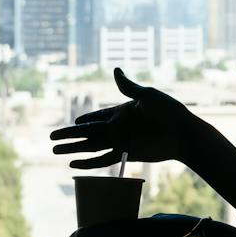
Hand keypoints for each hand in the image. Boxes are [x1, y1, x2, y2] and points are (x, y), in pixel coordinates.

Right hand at [50, 67, 201, 169]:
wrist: (184, 134)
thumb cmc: (170, 111)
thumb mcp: (147, 96)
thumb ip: (128, 87)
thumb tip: (114, 70)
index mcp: (121, 112)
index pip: (97, 116)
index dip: (85, 119)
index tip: (73, 122)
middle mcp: (118, 128)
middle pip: (87, 132)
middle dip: (69, 135)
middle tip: (51, 137)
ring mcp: (121, 142)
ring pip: (90, 147)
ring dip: (73, 149)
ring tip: (54, 151)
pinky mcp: (126, 154)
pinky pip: (103, 160)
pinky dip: (88, 163)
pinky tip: (74, 165)